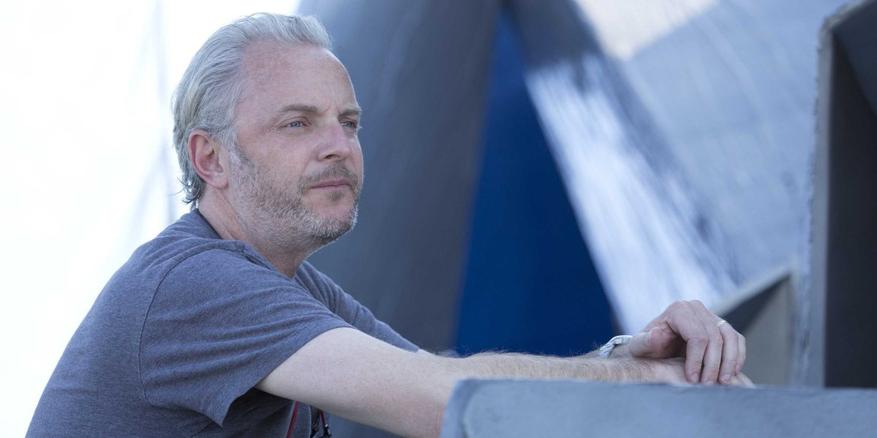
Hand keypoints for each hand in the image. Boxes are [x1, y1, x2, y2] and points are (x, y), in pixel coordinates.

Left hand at [617, 300, 746, 384]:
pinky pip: (737, 339)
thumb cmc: (648, 348)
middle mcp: (696, 308)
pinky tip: (731, 374)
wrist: (656, 348)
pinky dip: (737, 357)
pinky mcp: (721, 325)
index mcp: (678, 310)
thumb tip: (657, 334)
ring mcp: (711, 315)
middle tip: (707, 385)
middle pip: (714, 337)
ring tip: (723, 382)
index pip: (697, 336)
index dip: (697, 360)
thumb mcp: (640, 347)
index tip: (693, 379)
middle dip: (712, 364)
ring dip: (729, 362)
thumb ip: (645, 341)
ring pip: (729, 337)